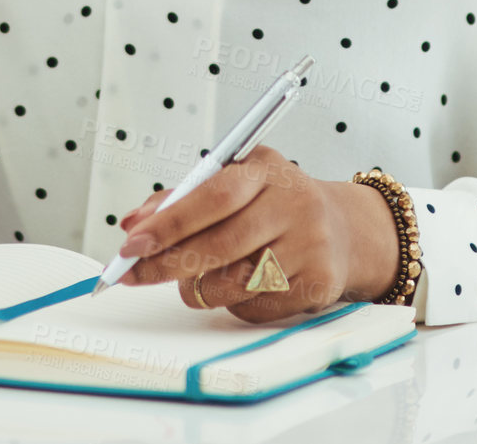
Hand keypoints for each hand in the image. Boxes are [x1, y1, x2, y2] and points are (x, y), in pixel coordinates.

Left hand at [113, 145, 400, 320]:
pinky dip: (232, 303)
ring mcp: (310, 244)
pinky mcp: (319, 282)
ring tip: (192, 280)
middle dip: (168, 263)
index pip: (213, 195)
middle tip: (135, 273)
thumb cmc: (275, 203)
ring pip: (234, 282)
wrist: (344, 228)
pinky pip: (255, 306)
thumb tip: (133, 222)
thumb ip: (183, 197)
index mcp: (266, 169)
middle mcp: (293, 203)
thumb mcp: (236, 181)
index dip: (170, 222)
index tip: (132, 242)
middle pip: (221, 244)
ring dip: (199, 288)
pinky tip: (237, 287)